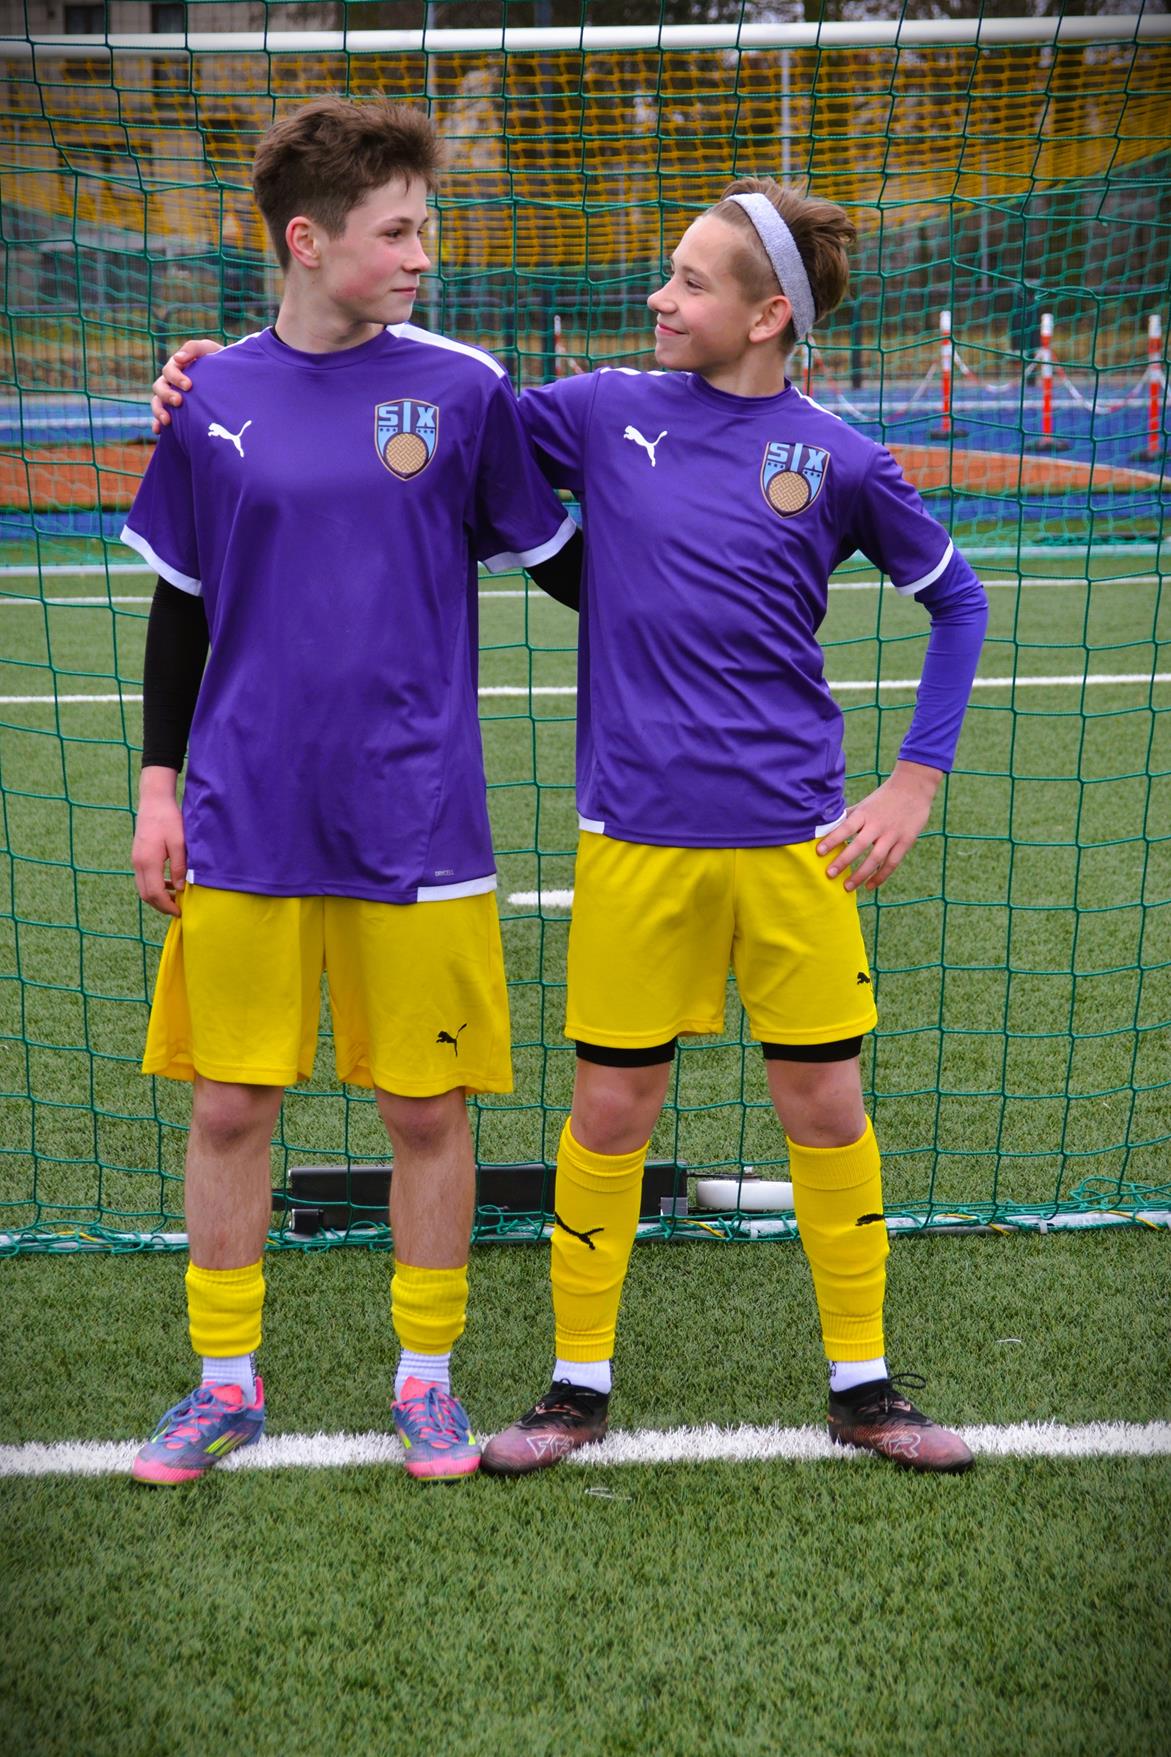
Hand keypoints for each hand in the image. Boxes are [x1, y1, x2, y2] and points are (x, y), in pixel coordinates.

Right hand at [132, 770, 186, 915]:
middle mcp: (138, 863)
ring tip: (175, 898)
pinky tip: (169, 883)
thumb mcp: (179, 843)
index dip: (167, 906)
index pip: (155, 893)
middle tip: (178, 909)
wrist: (154, 801)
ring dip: (157, 896)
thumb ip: (179, 867)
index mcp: (148, 861)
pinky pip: (144, 878)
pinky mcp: (138, 856)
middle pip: (146, 894)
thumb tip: (180, 889)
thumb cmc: (169, 820)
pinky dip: (154, 886)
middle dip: (161, 905)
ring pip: (143, 887)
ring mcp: (136, 860)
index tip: (180, 912)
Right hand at [150, 338, 221, 432]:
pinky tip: (158, 430)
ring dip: (159, 411)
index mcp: (176, 367)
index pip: (169, 371)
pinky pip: (160, 417)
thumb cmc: (217, 360)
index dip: (175, 378)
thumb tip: (177, 358)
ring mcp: (171, 397)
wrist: (230, 377)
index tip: (188, 386)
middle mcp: (171, 382)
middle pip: (159, 387)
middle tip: (179, 401)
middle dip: (167, 395)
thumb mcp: (208, 349)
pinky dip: (156, 423)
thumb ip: (193, 348)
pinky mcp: (175, 411)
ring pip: (157, 402)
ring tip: (167, 421)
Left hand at [817, 760, 942, 891]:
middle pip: (859, 846)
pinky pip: (892, 863)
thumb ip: (848, 817)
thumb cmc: (883, 798)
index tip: (819, 852)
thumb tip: (826, 828)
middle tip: (829, 874)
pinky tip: (869, 886)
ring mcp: (893, 834)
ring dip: (861, 874)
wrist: (914, 787)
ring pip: (876, 858)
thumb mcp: (865, 804)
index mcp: (865, 813)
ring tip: (847, 887)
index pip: (846, 827)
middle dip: (843, 861)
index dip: (832, 839)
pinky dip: (880, 876)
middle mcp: (878, 824)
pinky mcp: (905, 842)